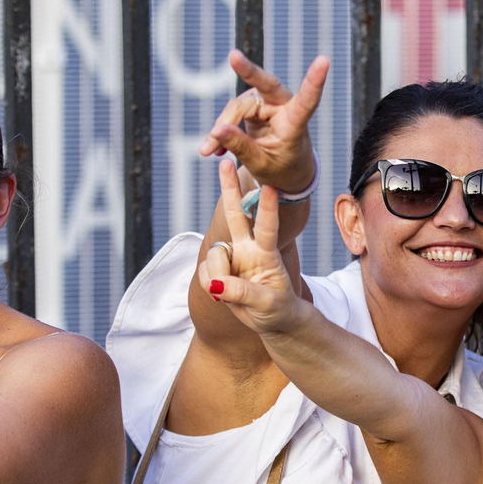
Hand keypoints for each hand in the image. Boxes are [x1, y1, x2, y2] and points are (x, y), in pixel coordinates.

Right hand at [197, 51, 328, 192]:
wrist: (283, 171)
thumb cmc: (281, 168)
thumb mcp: (261, 164)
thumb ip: (241, 147)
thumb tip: (216, 130)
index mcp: (295, 124)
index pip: (307, 102)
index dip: (314, 82)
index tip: (324, 61)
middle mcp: (283, 107)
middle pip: (266, 85)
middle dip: (248, 70)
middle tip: (233, 56)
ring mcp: (267, 103)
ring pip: (238, 106)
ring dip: (222, 127)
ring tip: (209, 150)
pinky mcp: (253, 104)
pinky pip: (231, 112)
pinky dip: (221, 129)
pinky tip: (213, 148)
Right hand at [198, 159, 303, 334]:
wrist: (271, 320)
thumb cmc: (277, 309)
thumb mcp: (267, 304)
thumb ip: (243, 292)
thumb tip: (217, 284)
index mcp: (267, 253)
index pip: (268, 227)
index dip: (267, 208)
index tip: (270, 187)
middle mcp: (249, 248)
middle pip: (236, 214)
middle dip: (229, 190)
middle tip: (224, 163)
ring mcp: (233, 257)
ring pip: (214, 254)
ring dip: (216, 274)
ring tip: (227, 294)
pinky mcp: (219, 269)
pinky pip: (204, 272)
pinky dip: (209, 284)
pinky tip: (222, 294)